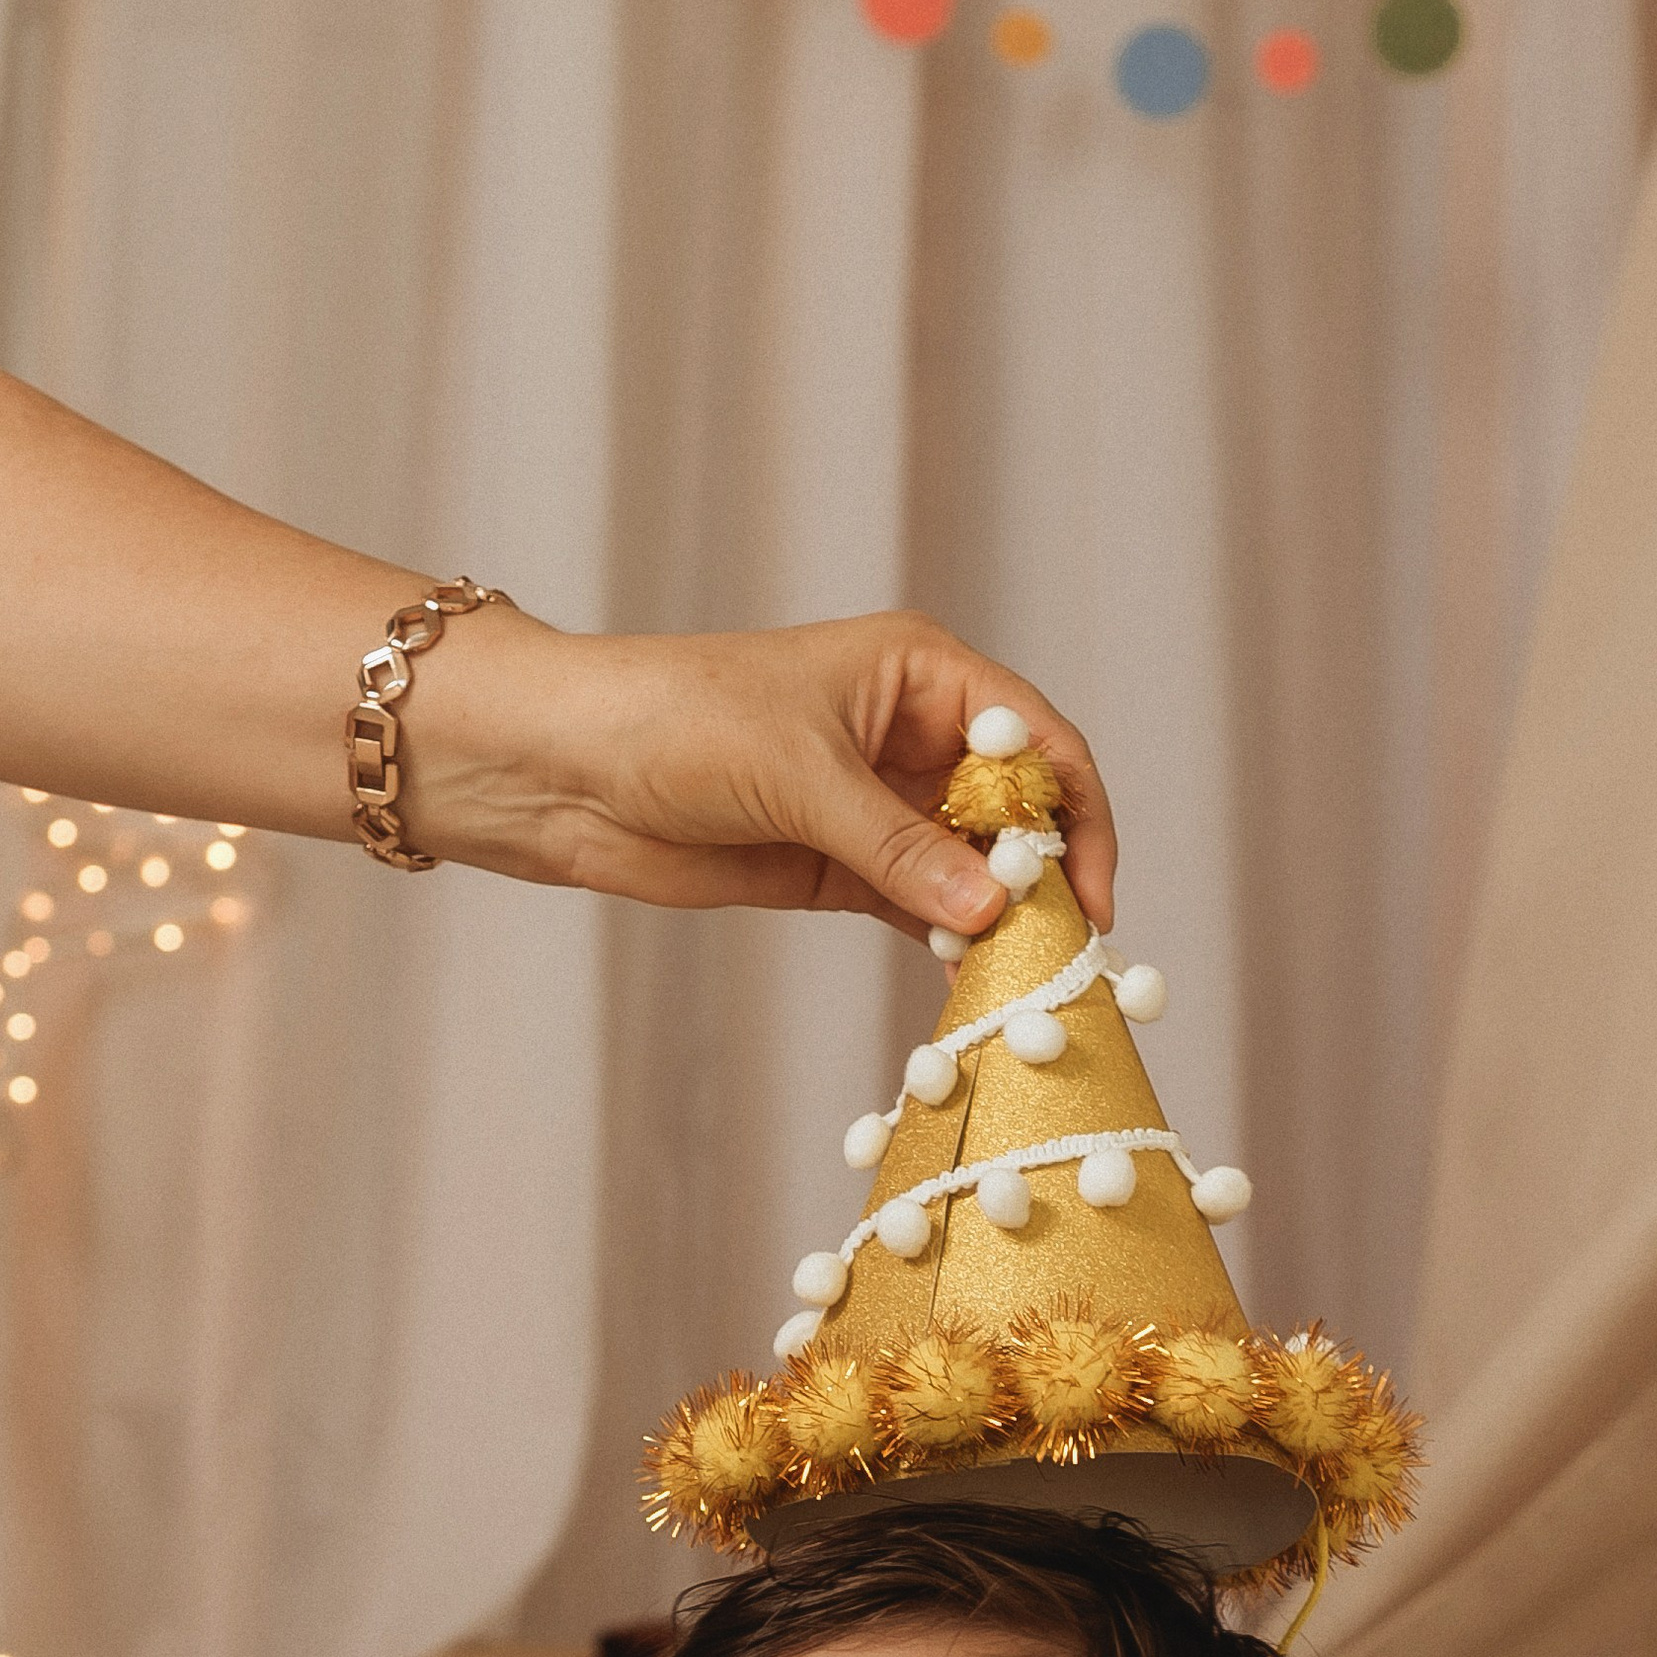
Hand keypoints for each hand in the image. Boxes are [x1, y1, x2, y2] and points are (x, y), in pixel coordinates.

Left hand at [414, 606, 1117, 939]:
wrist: (565, 769)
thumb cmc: (675, 721)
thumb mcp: (798, 775)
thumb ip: (896, 846)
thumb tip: (990, 909)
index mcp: (920, 673)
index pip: (1035, 742)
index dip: (1077, 814)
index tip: (1090, 892)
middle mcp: (911, 734)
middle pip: (1016, 810)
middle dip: (1046, 876)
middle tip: (1068, 954)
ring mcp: (877, 805)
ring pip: (972, 867)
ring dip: (1000, 921)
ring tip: (1026, 983)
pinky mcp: (839, 866)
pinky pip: (919, 909)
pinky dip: (948, 944)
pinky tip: (969, 984)